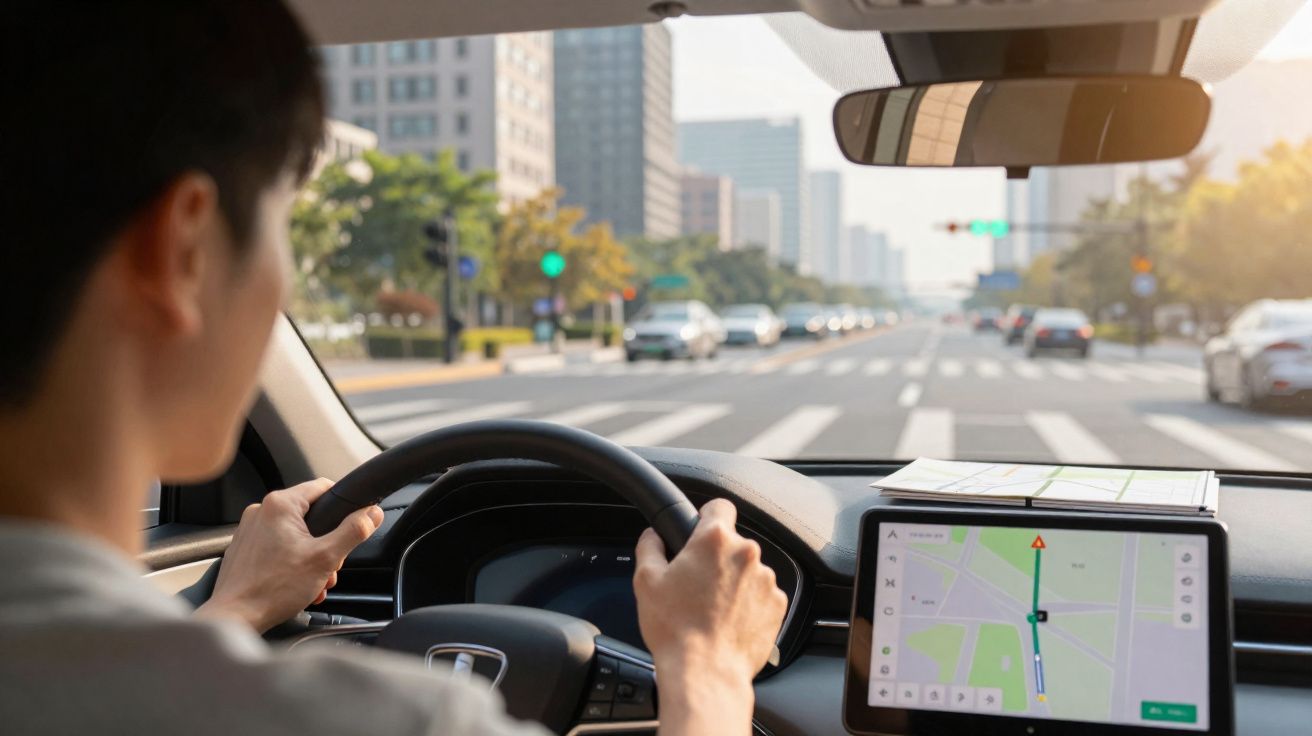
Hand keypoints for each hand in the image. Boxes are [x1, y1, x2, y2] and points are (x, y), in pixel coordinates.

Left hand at [194, 478, 382, 632]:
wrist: (235, 618)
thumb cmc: (272, 590)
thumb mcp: (326, 558)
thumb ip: (354, 531)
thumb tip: (372, 513)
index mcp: (280, 505)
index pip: (324, 486)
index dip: (343, 505)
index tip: (352, 523)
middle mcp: (261, 511)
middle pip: (311, 515)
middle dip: (326, 543)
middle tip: (329, 566)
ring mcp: (250, 530)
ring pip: (295, 534)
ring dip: (311, 557)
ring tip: (313, 581)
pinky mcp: (245, 548)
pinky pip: (278, 547)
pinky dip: (292, 563)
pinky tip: (297, 584)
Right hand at [633, 499, 787, 735]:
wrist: (705, 672)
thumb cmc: (676, 629)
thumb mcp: (646, 581)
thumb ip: (650, 547)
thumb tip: (653, 536)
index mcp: (715, 540)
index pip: (720, 506)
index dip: (707, 516)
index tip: (700, 530)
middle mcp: (746, 554)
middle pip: (732, 543)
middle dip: (716, 557)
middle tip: (695, 582)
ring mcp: (766, 580)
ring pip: (747, 569)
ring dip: (733, 581)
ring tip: (711, 608)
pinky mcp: (777, 604)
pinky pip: (761, 594)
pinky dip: (747, 602)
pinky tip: (727, 620)